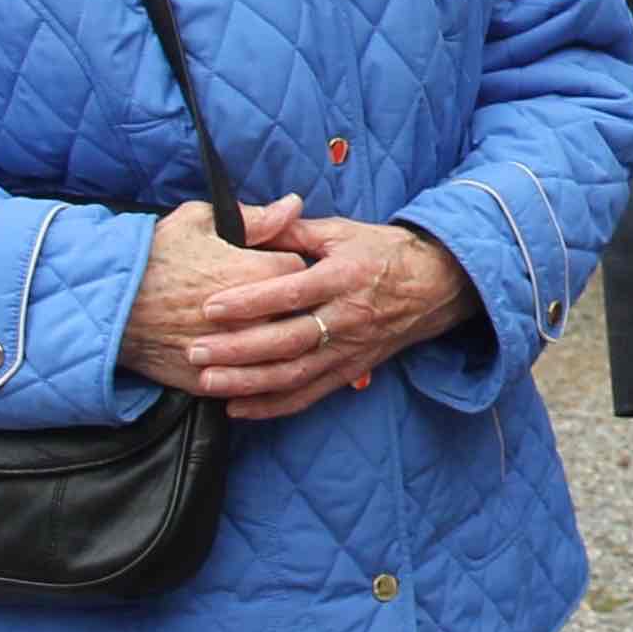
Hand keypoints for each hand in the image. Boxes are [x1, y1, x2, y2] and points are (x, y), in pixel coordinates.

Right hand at [118, 195, 306, 389]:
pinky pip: (250, 384)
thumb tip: (293, 205)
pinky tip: (244, 362)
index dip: (289, 267)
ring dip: (274, 341)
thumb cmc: (151, 258)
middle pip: (297, 314)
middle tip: (269, 300)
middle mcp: (255, 316)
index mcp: (257, 273)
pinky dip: (252, 373)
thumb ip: (254, 218)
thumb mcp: (198, 222)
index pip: (301, 271)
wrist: (107, 305)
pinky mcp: (215, 380)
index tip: (274, 269)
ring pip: (280, 353)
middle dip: (288, 305)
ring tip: (256, 329)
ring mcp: (237, 353)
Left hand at [193, 216, 479, 420]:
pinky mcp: (351, 371)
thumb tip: (249, 222)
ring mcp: (350, 349)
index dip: (249, 301)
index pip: (290, 293)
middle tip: (196, 349)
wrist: (437, 285)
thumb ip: (293, 232)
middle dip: (238, 349)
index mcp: (343, 277)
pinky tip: (239, 408)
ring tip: (207, 383)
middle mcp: (347, 318)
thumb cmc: (384, 253)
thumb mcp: (342, 232)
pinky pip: (310, 394)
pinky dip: (274, 406)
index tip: (210, 306)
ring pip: (295, 373)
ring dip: (249, 382)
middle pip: (287, 340)